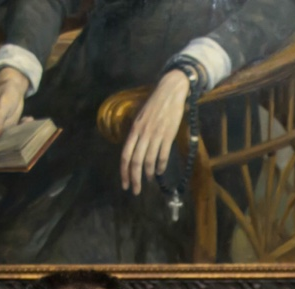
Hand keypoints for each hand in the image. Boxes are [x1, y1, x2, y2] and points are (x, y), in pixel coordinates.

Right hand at [0, 67, 29, 139]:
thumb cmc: (4, 93)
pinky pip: (16, 131)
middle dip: (4, 144)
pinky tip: (29, 119)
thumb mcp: (2, 107)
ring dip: (17, 136)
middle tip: (14, 145)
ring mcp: (2, 126)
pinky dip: (23, 128)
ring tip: (25, 131)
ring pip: (7, 137)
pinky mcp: (11, 126)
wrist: (14, 86)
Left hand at [120, 69, 190, 194]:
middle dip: (134, 179)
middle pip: (135, 161)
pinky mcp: (167, 135)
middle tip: (135, 191)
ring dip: (148, 174)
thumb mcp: (140, 117)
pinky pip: (162, 155)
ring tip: (148, 181)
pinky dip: (161, 166)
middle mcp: (142, 134)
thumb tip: (134, 149)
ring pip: (148, 161)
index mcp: (134, 130)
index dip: (123, 172)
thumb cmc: (155, 104)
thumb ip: (137, 133)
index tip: (124, 184)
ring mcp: (155, 135)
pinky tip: (160, 172)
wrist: (170, 92)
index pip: (125, 155)